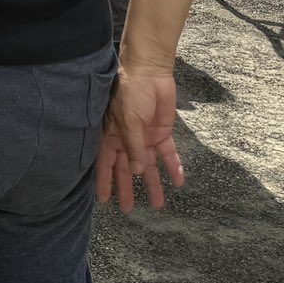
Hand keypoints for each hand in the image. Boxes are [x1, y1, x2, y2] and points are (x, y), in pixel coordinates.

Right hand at [95, 67, 184, 212]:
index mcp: (111, 136)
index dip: (104, 181)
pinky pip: (168, 154)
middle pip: (126, 169)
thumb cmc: (130, 92)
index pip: (106, 163)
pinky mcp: (161, 133)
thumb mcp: (128, 120)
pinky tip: (179, 181)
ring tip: (159, 204)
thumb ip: (133, 145)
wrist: (149, 72)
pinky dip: (174, 167)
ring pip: (148, 166)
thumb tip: (135, 171)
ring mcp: (144, 138)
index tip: (104, 200)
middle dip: (128, 189)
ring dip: (152, 184)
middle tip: (129, 210)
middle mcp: (126, 140)